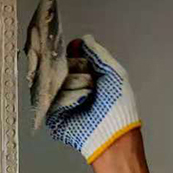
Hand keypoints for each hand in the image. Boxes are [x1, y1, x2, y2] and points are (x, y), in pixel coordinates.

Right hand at [46, 35, 140, 163]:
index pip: (73, 56)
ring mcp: (63, 100)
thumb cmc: (119, 107)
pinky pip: (53, 97)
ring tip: (88, 97)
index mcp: (89, 75)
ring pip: (57, 80)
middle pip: (62, 65)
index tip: (74, 48)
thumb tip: (84, 39)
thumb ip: (99, 54)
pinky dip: (68, 98)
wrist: (111, 133)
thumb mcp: (114, 73)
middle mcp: (74, 86)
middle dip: (75, 69)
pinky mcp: (54, 114)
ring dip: (75, 85)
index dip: (73, 51)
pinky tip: (80, 104)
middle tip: (89, 80)